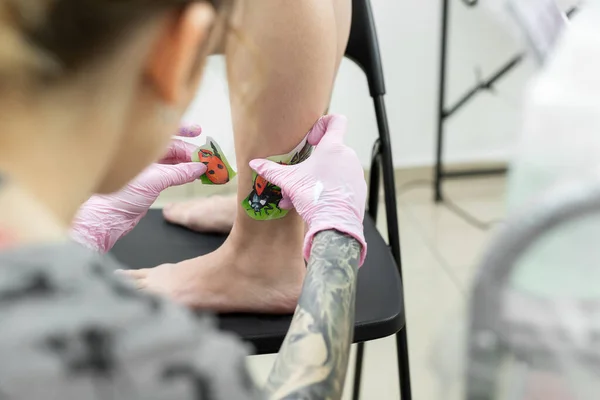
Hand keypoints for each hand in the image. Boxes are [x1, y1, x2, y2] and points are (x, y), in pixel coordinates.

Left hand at [71, 126, 206, 252]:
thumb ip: (179, 173)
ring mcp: (147, 169)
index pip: (164, 133)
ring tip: (202, 166)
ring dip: (188, 163)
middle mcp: (143, 156)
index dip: (182, 130)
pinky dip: (182, 173)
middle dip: (189, 151)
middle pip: (172, 147)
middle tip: (205, 156)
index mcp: (139, 148)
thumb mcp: (155, 181)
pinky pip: (171, 173)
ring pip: (172, 161)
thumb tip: (198, 168)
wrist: (109, 218)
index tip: (197, 131)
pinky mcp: (150, 182)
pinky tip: (191, 175)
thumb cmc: (121, 197)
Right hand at [250, 115, 366, 264]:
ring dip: (315, 179)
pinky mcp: (358, 189)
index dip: (322, 124)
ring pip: (333, 170)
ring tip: (298, 196)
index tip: (311, 139)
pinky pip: (341, 184)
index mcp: (333, 147)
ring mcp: (355, 173)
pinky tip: (311, 204)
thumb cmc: (314, 197)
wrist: (335, 224)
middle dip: (311, 163)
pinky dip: (327, 190)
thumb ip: (272, 170)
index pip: (336, 121)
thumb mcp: (289, 182)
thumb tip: (254, 163)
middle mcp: (348, 157)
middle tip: (297, 177)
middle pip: (329, 151)